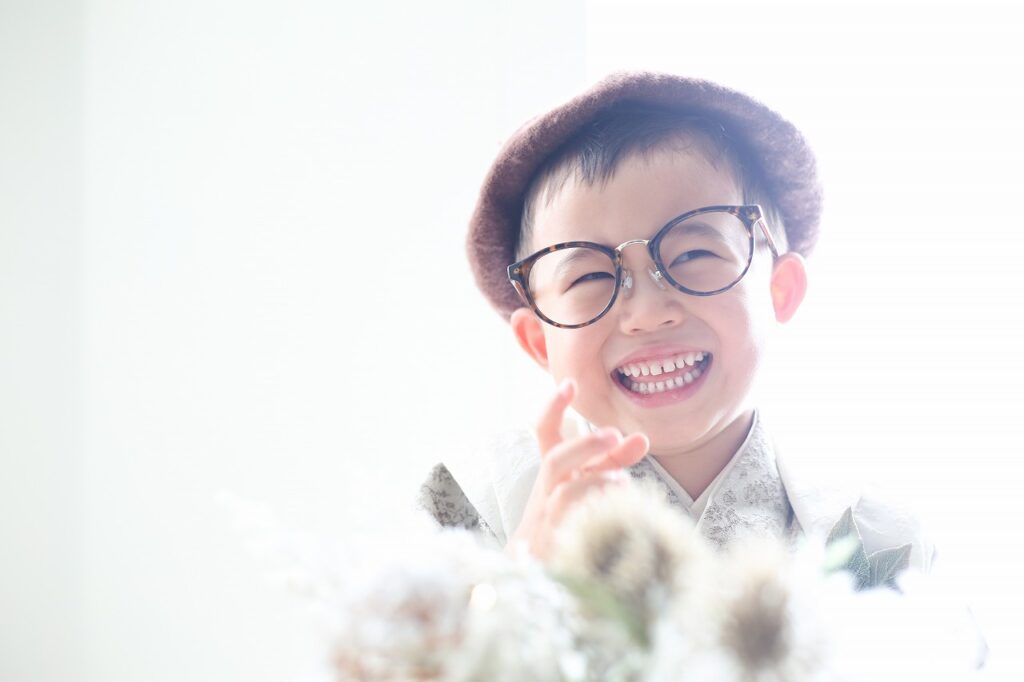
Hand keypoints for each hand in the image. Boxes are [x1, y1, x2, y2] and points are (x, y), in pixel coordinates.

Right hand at [506, 379, 649, 560]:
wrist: (537, 562)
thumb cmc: (568, 513)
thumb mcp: (591, 480)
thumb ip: (614, 460)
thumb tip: (642, 438)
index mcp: (554, 469)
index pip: (545, 431)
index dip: (554, 407)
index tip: (570, 383)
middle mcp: (548, 488)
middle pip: (556, 458)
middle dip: (585, 445)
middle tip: (614, 434)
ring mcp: (548, 516)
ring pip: (564, 491)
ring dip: (594, 480)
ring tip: (622, 480)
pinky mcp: (556, 541)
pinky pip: (572, 524)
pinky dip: (594, 512)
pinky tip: (615, 509)